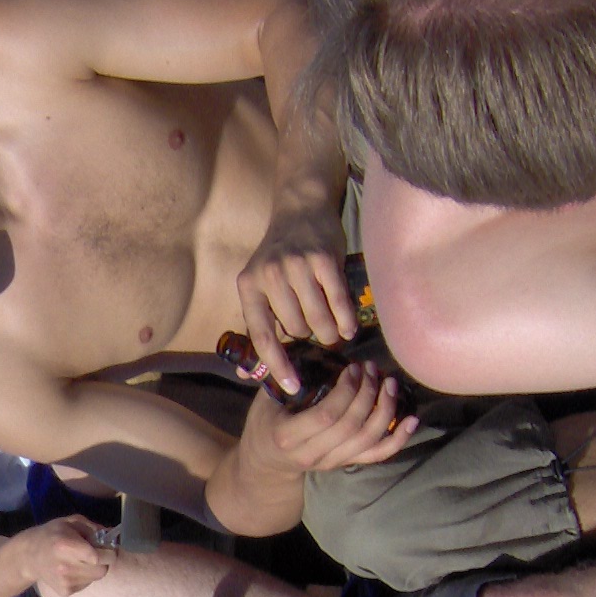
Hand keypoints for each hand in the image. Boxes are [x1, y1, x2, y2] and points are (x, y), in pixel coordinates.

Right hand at [8, 515, 117, 596]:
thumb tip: (112, 535)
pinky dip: (85, 577)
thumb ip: (92, 527)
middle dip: (104, 561)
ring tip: (81, 560)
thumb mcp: (70, 522)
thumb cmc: (52, 535)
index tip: (107, 548)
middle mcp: (65, 567)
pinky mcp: (65, 592)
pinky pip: (87, 584)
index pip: (98, 557)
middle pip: (101, 570)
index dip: (108, 552)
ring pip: (96, 578)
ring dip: (94, 569)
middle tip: (95, 553)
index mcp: (66, 546)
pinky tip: (73, 569)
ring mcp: (65, 582)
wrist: (29, 556)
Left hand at [234, 204, 354, 395]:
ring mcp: (297, 266)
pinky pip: (339, 302)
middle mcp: (270, 276)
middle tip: (317, 334)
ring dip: (330, 332)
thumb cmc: (279, 257)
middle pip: (296, 330)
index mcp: (249, 286)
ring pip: (319, 320)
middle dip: (309, 338)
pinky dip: (346, 319)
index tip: (292, 387)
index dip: (277, 365)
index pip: (262, 336)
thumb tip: (245, 376)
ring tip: (334, 331)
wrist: (300, 209)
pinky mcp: (324, 259)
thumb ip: (256, 329)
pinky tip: (350, 327)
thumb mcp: (258, 287)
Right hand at [246, 362, 417, 473]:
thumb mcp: (266, 397)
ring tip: (390, 384)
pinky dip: (398, 439)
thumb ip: (285, 375)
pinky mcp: (345, 464)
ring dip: (385, 410)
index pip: (326, 415)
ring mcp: (331, 462)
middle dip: (368, 394)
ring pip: (367, 441)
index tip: (353, 368)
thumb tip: (307, 341)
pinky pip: (377, 455)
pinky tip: (412, 420)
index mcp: (288, 435)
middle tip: (373, 370)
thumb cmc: (265, 421)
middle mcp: (311, 454)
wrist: (266, 462)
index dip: (346, 391)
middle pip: (351, 427)